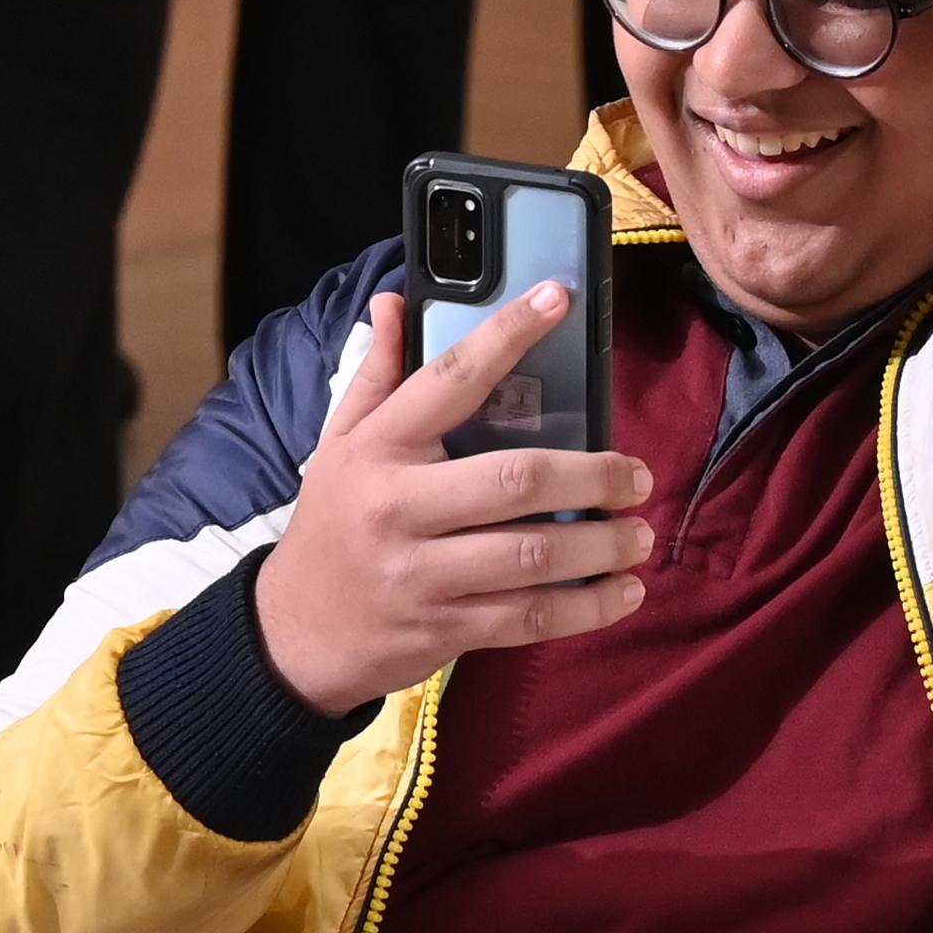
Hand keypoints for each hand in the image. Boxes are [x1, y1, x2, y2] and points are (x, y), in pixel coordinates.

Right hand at [253, 284, 654, 716]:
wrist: (294, 633)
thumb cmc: (332, 525)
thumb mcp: (339, 444)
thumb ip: (378, 375)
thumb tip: (395, 301)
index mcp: (378, 449)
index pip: (450, 379)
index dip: (506, 335)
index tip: (558, 299)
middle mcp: (398, 507)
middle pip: (517, 480)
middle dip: (594, 476)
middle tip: (637, 476)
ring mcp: (421, 574)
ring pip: (534, 555)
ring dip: (602, 545)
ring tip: (638, 535)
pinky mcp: (444, 630)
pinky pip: (530, 619)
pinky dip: (588, 608)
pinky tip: (623, 593)